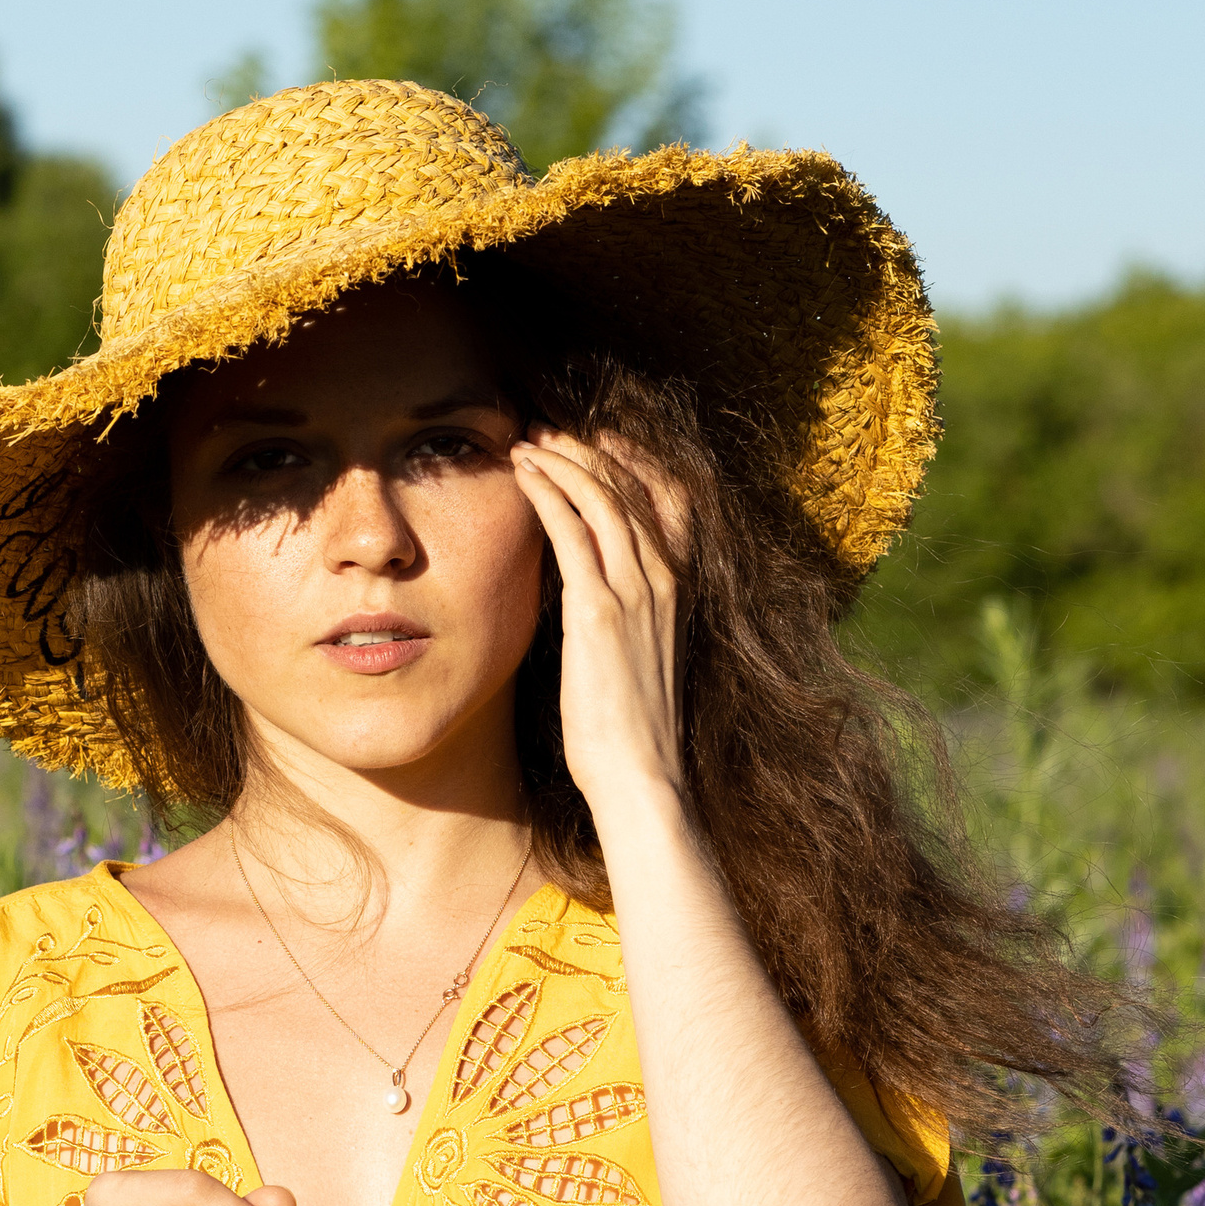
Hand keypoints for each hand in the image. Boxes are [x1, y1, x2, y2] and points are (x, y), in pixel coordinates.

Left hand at [515, 429, 689, 829]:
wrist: (642, 774)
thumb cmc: (634, 731)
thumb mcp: (640, 659)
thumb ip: (626, 619)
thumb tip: (592, 600)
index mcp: (680, 591)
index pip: (671, 500)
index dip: (637, 462)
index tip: (602, 441)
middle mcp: (665, 581)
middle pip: (633, 488)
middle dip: (590, 450)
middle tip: (550, 430)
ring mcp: (636, 593)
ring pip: (602, 499)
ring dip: (564, 462)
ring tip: (528, 443)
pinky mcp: (599, 610)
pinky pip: (572, 532)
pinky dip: (548, 494)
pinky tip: (524, 475)